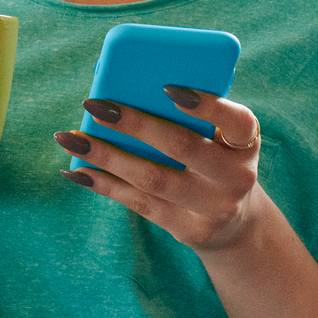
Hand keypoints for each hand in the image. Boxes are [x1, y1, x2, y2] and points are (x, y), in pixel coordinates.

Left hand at [55, 87, 265, 252]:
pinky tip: (76, 170)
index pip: (236, 120)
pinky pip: (138, 203)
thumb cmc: (216, 160)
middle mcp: (236, 177)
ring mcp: (212, 208)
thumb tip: (124, 90)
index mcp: (247, 143)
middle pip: (180, 147)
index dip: (206, 105)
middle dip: (133, 124)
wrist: (237, 224)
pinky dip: (104, 184)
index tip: (167, 88)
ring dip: (105, 155)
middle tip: (94, 104)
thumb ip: (190, 117)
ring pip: (151, 178)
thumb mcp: (220, 138)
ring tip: (70, 137)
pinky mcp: (187, 229)